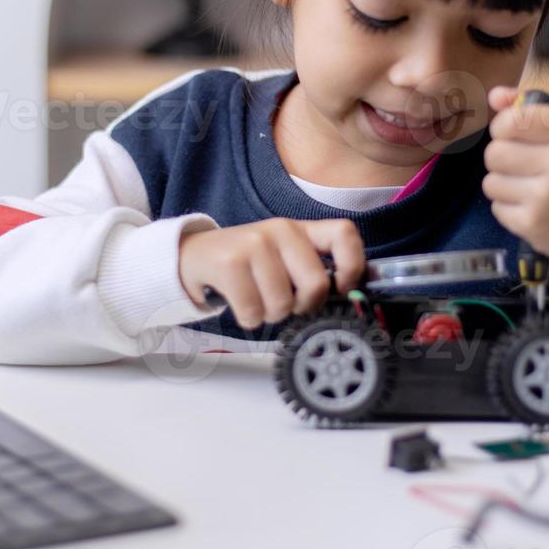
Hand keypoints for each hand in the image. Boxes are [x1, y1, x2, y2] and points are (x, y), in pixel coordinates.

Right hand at [178, 218, 365, 329]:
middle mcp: (281, 230)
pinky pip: (253, 311)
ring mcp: (254, 244)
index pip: (344, 234)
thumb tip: (346, 295)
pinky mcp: (230, 263)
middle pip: (316, 284)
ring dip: (271, 315)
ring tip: (258, 300)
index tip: (341, 288)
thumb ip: (312, 268)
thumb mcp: (283, 256)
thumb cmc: (248, 263)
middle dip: (303, 306)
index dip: (352, 266)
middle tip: (287, 304)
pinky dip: (249, 319)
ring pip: (283, 304)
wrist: (195, 255)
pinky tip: (242, 305)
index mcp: (300, 229)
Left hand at [482, 86, 548, 262]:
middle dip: (503, 159)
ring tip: (530, 188)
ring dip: (505, 185)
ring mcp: (548, 196)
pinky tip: (532, 207)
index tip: (513, 135)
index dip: (504, 127)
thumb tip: (494, 96)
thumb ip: (528, 110)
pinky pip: (496, 207)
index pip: (513, 120)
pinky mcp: (533, 223)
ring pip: (491, 182)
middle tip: (525, 166)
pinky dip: (509, 208)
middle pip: (495, 152)